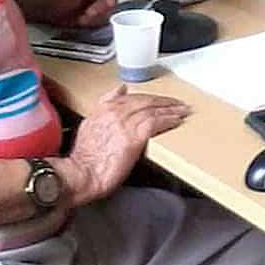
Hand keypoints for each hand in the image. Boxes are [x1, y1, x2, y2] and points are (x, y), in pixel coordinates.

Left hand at [19, 0, 118, 27]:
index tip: (98, 7)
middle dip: (100, 9)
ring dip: (97, 17)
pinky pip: (107, 16)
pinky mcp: (103, 6)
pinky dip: (96, 21)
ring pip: (112, 8)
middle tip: (86, 16)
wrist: (48, 9)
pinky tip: (85, 20)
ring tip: (82, 18)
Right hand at [55, 85, 188, 206]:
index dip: (149, 98)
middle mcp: (116, 112)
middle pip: (146, 100)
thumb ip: (104, 104)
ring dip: (171, 109)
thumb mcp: (89, 124)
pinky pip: (155, 123)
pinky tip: (177, 121)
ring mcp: (125, 124)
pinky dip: (168, 120)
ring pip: (153, 110)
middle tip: (178, 103)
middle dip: (164, 101)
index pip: (133, 97)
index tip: (159, 100)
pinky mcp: (133, 137)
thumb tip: (119, 90)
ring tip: (183, 111)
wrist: (81, 174)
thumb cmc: (83, 158)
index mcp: (105, 108)